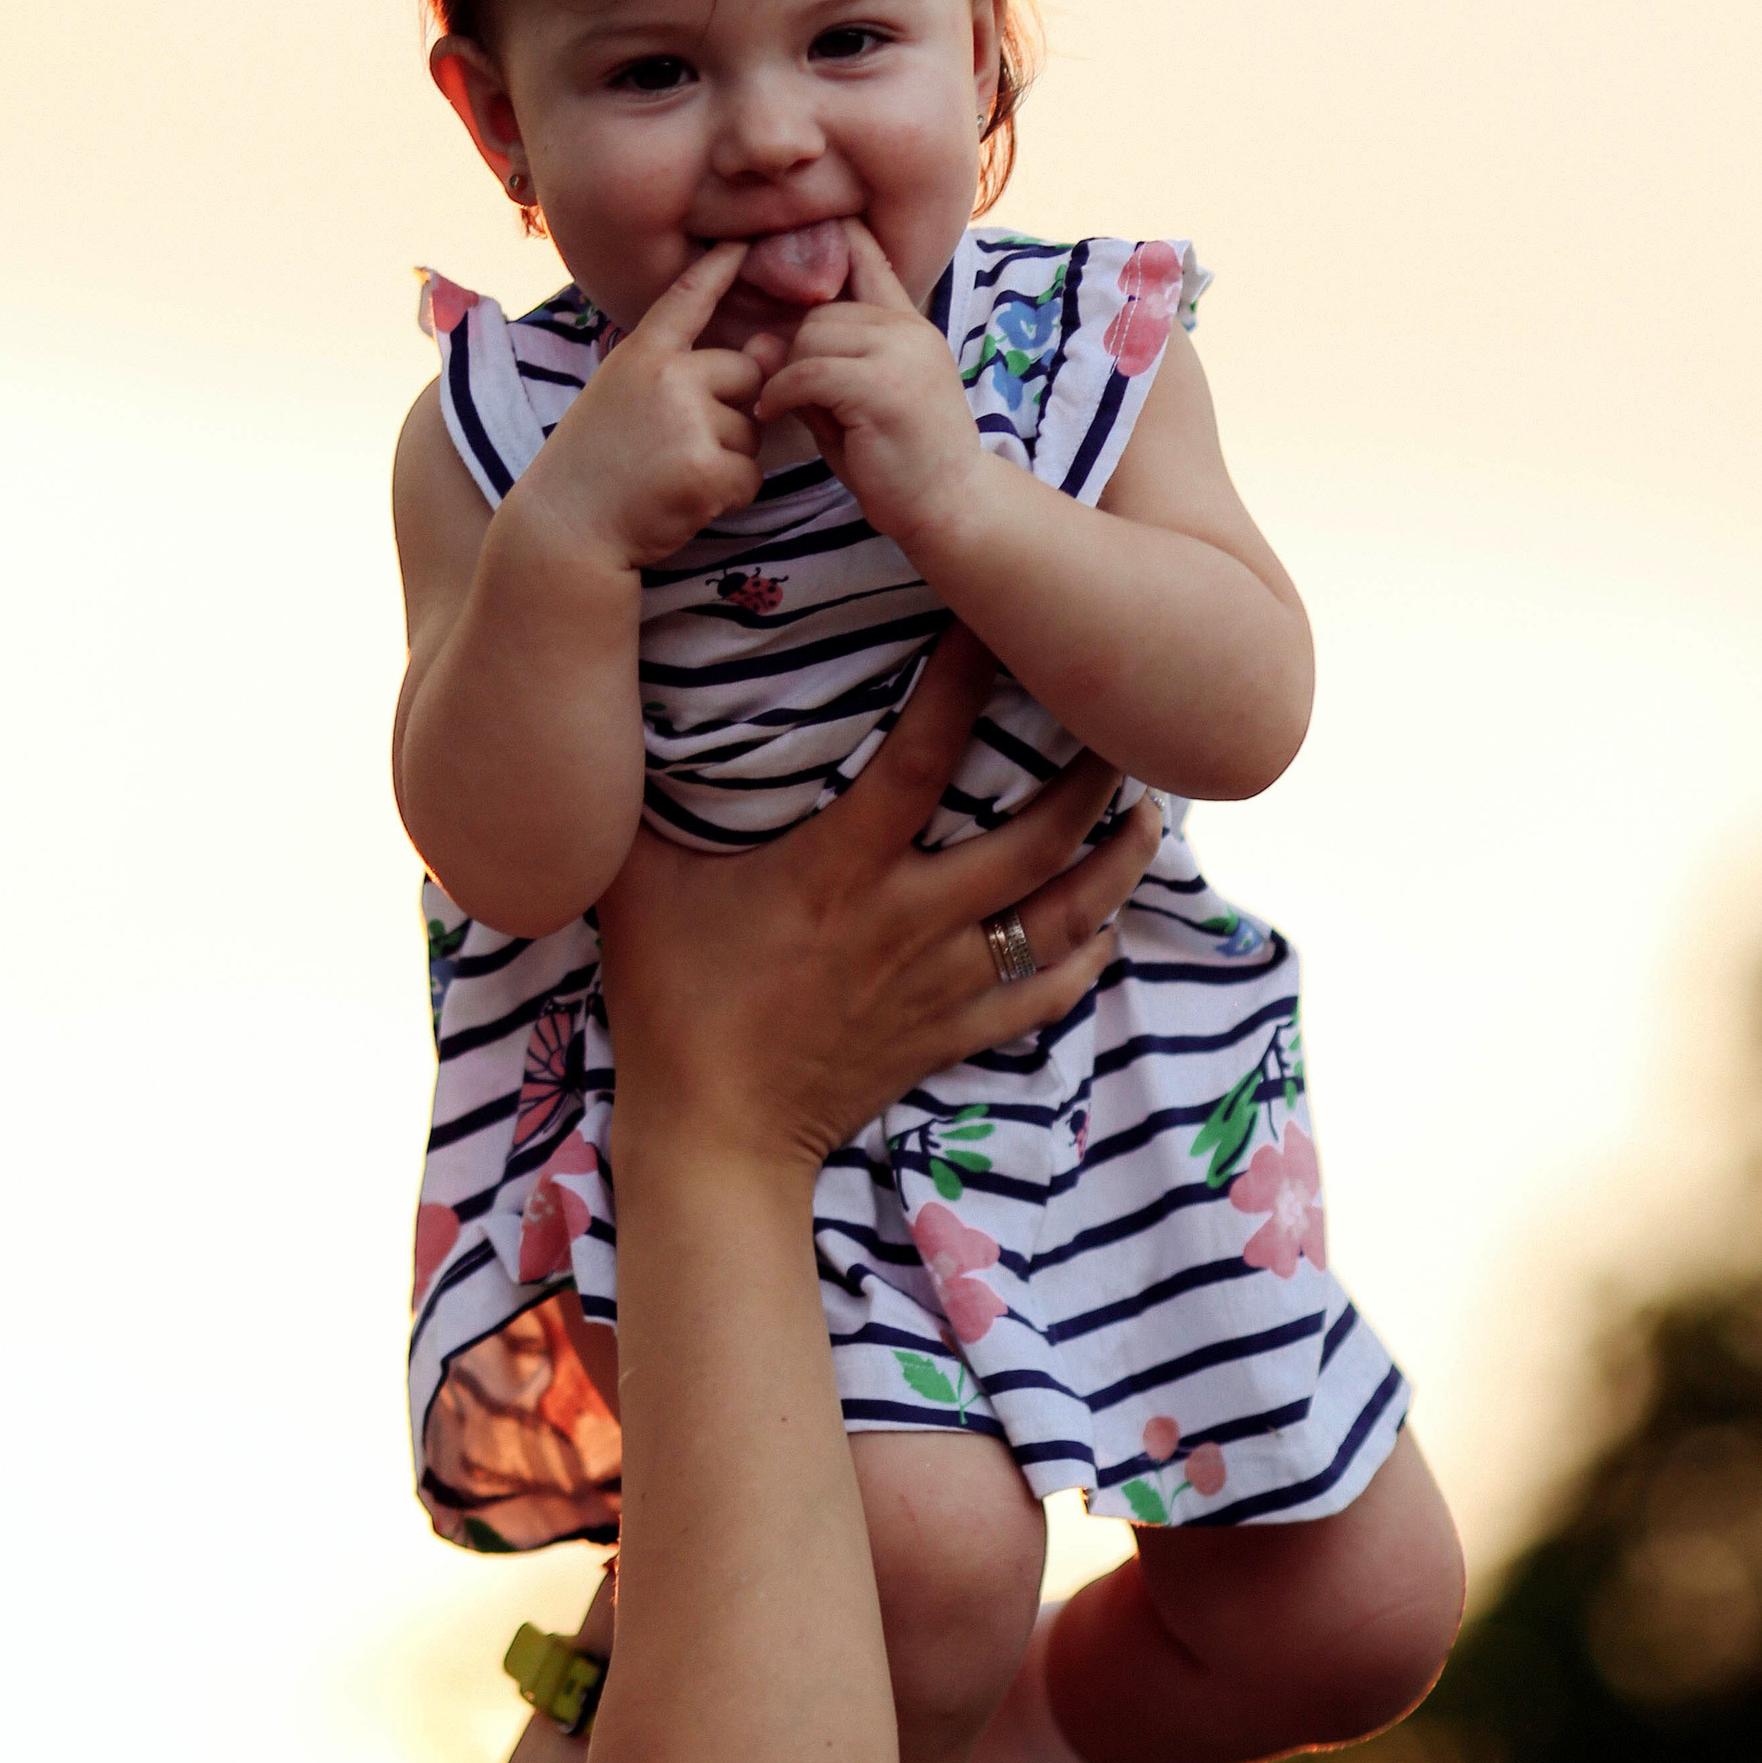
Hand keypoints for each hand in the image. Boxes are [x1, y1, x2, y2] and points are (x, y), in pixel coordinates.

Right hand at [517, 244, 780, 571]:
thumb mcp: (623, 398)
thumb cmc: (596, 465)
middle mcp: (668, 376)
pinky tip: (686, 501)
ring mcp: (688, 420)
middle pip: (744, 372)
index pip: (687, 298)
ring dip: (728, 457)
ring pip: (750, 430)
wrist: (566, 527)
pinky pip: (751, 475)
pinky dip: (729, 494)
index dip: (718, 268)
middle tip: (679, 445)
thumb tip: (770, 348)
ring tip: (672, 475)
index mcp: (641, 354)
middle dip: (732, 409)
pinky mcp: (707, 469)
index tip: (741, 242)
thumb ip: (688, 374)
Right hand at [597, 630, 1161, 1172]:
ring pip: (1063, 915)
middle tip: (1124, 715)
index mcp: (841, 873)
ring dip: (1116, 862)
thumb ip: (633, 798)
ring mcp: (944, 984)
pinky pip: (1046, 993)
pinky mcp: (954, 1036)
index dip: (966, 685)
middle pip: (1035, 838)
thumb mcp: (635, 886)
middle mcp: (911, 922)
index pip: (922, 759)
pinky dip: (1088, 954)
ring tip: (1148, 808)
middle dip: (1091, 775)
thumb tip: (614, 709)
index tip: (1000, 622)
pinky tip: (1107, 921)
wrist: (714, 1140)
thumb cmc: (670, 1001)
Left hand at [750, 222, 987, 558]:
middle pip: (821, 310)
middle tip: (791, 394)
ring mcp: (901, 354)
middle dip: (796, 350)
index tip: (791, 239)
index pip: (870, 259)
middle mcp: (909, 330)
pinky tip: (774, 414)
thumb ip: (813, 368)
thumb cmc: (897, 460)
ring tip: (789, 408)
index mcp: (908, 326)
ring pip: (811, 335)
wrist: (949, 506)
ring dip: (788, 373)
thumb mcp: (850, 404)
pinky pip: (808, 371)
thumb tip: (759, 342)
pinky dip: (781, 393)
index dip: (836, 241)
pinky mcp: (884, 387)